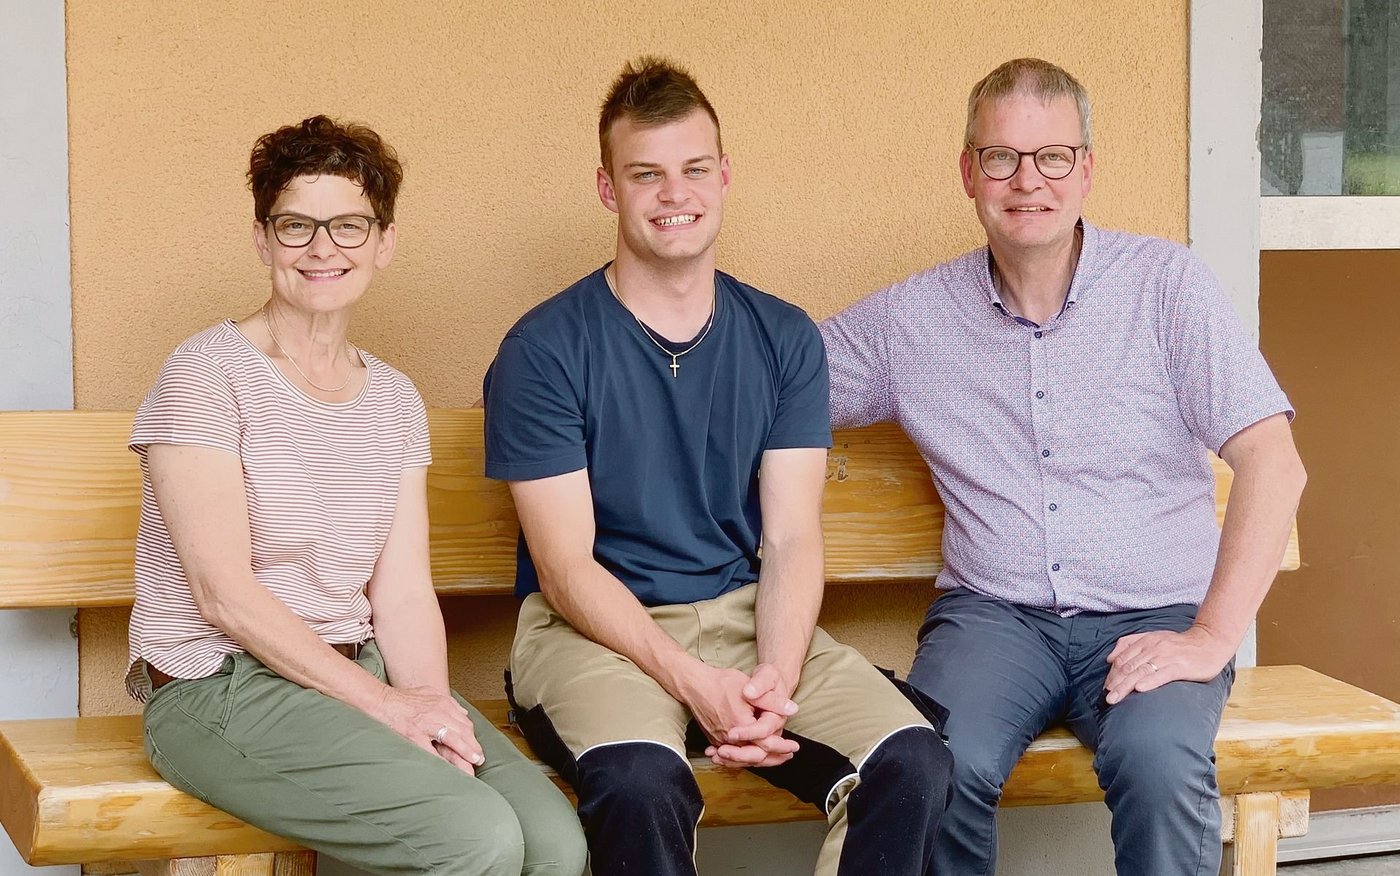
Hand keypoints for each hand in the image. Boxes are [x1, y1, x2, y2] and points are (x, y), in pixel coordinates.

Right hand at [373, 684, 485, 773]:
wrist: (380, 700)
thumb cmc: (402, 698)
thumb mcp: (429, 693)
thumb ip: (447, 702)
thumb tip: (463, 712)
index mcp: (442, 703)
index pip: (464, 722)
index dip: (472, 737)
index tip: (476, 747)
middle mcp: (438, 712)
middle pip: (463, 730)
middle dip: (473, 746)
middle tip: (479, 759)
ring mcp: (426, 723)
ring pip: (453, 738)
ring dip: (465, 751)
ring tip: (473, 762)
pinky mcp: (414, 733)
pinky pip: (431, 749)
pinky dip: (441, 760)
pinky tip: (448, 769)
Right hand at [680, 664, 797, 767]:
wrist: (695, 684)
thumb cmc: (721, 683)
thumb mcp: (750, 687)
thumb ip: (772, 701)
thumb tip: (793, 709)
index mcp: (741, 727)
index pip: (766, 745)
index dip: (783, 747)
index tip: (795, 747)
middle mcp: (729, 739)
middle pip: (755, 758)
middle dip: (774, 758)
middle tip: (788, 756)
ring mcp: (720, 741)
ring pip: (743, 759)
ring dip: (760, 759)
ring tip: (775, 758)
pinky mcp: (714, 740)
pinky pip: (732, 755)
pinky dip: (744, 757)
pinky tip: (752, 756)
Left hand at [1104, 626, 1233, 704]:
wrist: (1209, 642)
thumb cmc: (1180, 644)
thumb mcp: (1153, 638)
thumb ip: (1130, 644)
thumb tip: (1110, 658)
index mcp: (1145, 641)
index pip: (1123, 659)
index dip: (1112, 675)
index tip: (1106, 688)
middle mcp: (1153, 648)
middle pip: (1129, 667)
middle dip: (1115, 683)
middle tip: (1106, 698)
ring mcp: (1166, 657)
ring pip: (1141, 672)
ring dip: (1125, 686)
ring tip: (1115, 698)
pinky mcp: (1180, 666)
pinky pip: (1162, 674)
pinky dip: (1150, 681)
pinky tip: (1139, 689)